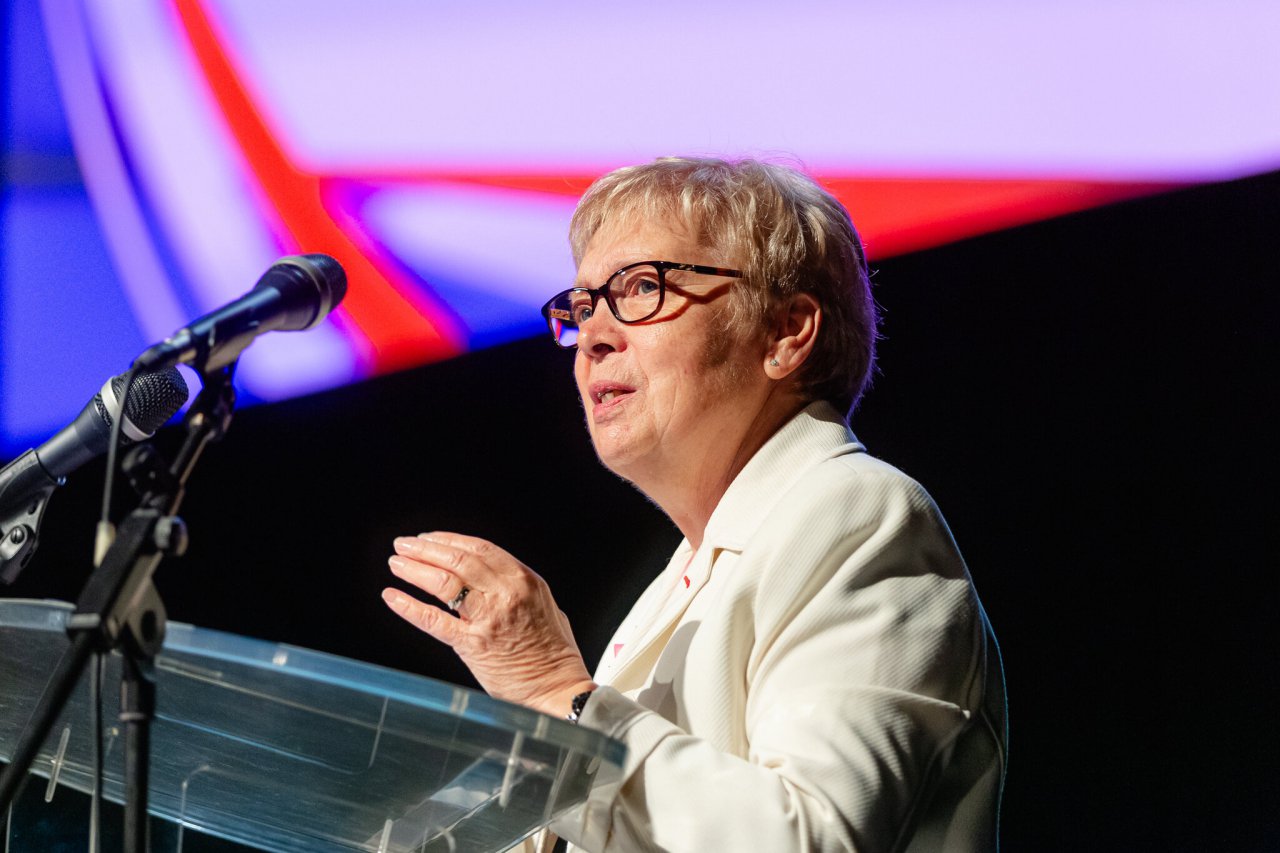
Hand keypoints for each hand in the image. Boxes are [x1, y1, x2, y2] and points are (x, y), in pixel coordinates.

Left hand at [382, 532, 594, 717]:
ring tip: (397, 563)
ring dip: (415, 569)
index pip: (480, 548)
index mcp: (524, 579)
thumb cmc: (553, 651)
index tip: (429, 538)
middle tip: (404, 544)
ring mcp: (488, 618)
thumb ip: (514, 587)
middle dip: (426, 548)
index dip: (449, 540)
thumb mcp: (542, 602)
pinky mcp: (472, 645)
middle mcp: (506, 593)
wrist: (557, 687)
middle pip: (458, 560)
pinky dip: (409, 606)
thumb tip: (487, 576)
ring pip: (444, 583)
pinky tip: (393, 597)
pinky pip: (433, 621)